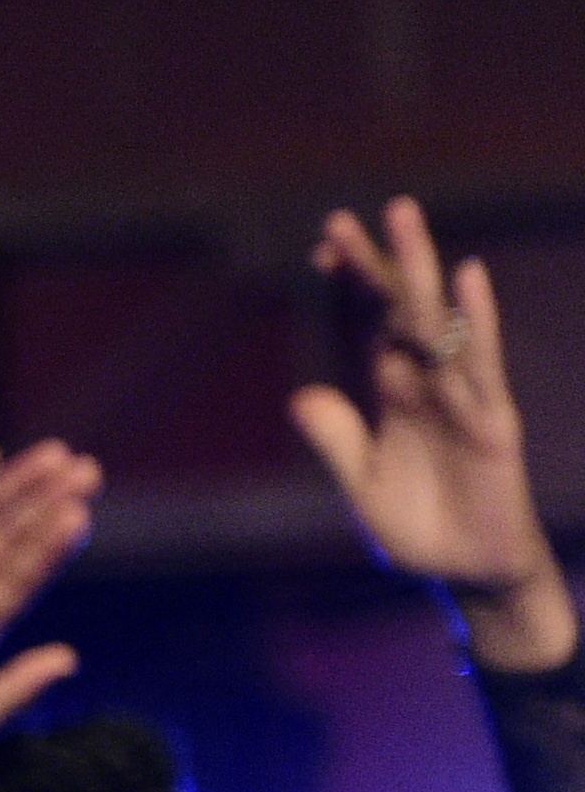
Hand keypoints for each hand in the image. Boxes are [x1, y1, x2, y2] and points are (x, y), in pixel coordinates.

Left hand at [291, 196, 565, 669]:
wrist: (471, 573)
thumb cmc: (420, 529)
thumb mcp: (365, 488)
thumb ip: (338, 442)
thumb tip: (300, 396)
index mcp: (393, 396)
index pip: (368, 327)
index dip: (349, 288)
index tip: (321, 247)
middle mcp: (427, 384)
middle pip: (396, 311)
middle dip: (374, 265)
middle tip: (344, 217)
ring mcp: (461, 397)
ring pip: (436, 322)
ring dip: (418, 271)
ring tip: (402, 218)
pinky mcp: (492, 421)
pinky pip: (480, 364)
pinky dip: (474, 320)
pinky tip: (467, 278)